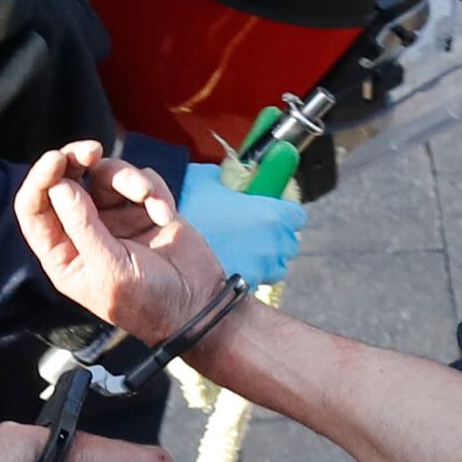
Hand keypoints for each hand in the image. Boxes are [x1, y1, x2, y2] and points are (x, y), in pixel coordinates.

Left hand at [15, 142, 227, 341]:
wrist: (199, 304)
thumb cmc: (149, 302)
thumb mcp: (111, 270)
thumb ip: (83, 227)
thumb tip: (60, 186)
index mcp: (64, 254)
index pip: (35, 210)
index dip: (40, 181)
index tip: (56, 160)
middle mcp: (84, 231)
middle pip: (66, 181)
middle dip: (77, 161)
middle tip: (92, 151)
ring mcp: (114, 218)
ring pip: (107, 174)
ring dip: (128, 179)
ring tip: (148, 196)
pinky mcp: (143, 207)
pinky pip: (141, 180)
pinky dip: (154, 191)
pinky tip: (166, 216)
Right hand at [174, 166, 302, 290]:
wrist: (163, 240)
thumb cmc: (187, 205)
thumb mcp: (209, 180)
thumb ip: (228, 179)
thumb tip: (228, 176)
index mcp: (271, 216)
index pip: (298, 215)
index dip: (286, 210)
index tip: (275, 208)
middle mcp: (272, 245)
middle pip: (290, 243)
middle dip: (277, 236)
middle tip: (257, 229)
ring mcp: (259, 268)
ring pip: (276, 266)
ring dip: (266, 258)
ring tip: (245, 249)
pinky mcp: (243, 285)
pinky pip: (254, 279)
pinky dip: (248, 273)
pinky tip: (231, 262)